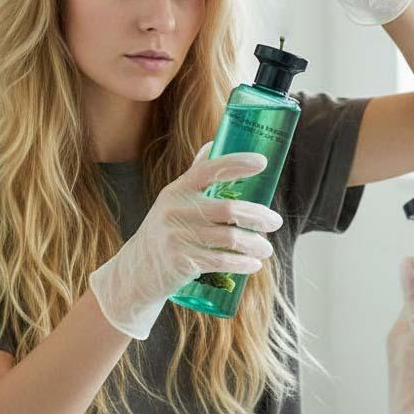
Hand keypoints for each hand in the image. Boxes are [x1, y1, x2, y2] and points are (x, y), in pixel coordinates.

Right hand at [89, 142, 283, 340]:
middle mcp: (175, 210)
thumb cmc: (165, 229)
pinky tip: (254, 264)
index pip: (208, 170)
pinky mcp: (181, 262)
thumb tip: (214, 143)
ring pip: (230, 239)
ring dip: (255, 244)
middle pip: (229, 210)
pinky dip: (243, 263)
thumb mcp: (173, 200)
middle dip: (258, 216)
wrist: (137, 270)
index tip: (262, 163)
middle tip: (276, 222)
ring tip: (267, 248)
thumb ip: (195, 174)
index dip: (236, 163)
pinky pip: (221, 262)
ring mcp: (177, 237)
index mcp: (177, 190)